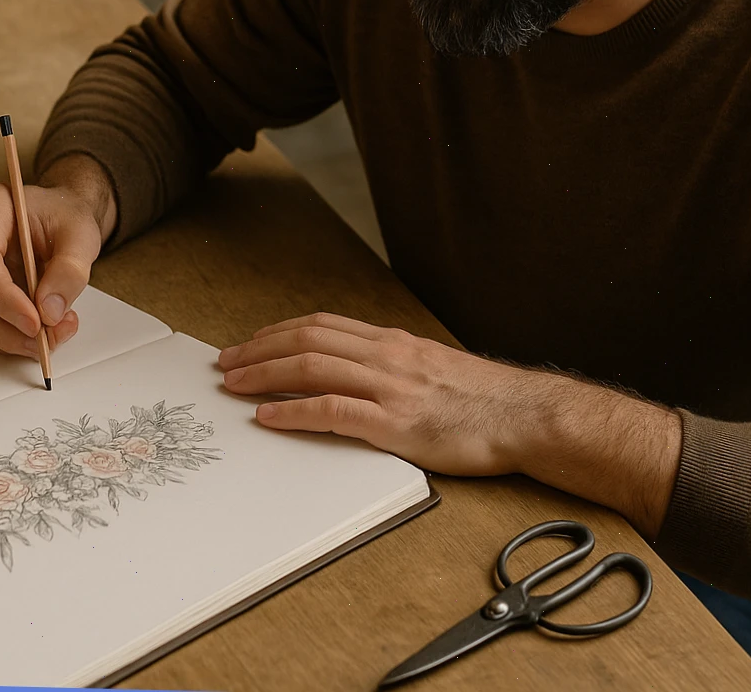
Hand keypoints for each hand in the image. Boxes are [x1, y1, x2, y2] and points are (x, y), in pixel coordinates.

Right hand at [0, 154, 115, 359]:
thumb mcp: (82, 236)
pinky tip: (38, 332)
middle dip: (8, 329)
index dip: (4, 299)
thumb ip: (70, 270)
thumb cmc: (64, 218)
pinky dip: (6, 337)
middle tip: (48, 341)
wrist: (59, 219)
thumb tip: (50, 312)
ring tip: (52, 335)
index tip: (36, 324)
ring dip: (9, 338)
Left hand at [217, 313, 543, 475]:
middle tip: (226, 363)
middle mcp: (387, 356)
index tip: (252, 343)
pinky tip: (269, 415)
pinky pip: (334, 411)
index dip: (279, 332)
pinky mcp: (397, 424)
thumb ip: (393, 365)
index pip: (322, 325)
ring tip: (235, 384)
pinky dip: (295, 411)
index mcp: (393, 342)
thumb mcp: (431, 367)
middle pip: (308, 340)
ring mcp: (391, 388)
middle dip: (259, 349)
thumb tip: (356, 371)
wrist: (524, 416)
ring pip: (313, 368)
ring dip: (265, 374)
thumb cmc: (482, 400)